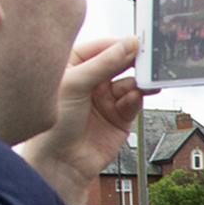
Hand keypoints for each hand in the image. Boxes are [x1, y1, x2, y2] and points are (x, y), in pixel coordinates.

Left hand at [16, 36, 141, 199]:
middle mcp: (91, 81)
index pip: (101, 47)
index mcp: (73, 66)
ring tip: (146, 83)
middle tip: (148, 60)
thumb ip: (103, 63)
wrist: (61, 163)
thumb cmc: (54, 123)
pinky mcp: (119, 117)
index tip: (137, 41)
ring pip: (130, 82)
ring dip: (138, 82)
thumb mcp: (75, 84)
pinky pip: (134, 102)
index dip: (118, 45)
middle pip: (119, 63)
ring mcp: (106, 99)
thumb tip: (127, 44)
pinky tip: (132, 99)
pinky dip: (135, 99)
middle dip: (134, 62)